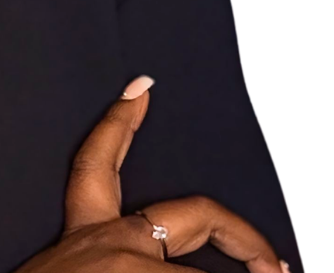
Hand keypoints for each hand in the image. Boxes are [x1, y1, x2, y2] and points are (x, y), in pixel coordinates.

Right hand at [13, 78, 285, 272]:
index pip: (98, 161)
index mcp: (86, 232)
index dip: (119, 121)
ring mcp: (134, 267)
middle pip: (193, 213)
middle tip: (273, 264)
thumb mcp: (69, 269)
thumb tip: (159, 255)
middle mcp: (114, 242)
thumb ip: (107, 250)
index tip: (140, 88)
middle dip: (245, 235)